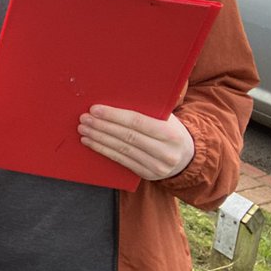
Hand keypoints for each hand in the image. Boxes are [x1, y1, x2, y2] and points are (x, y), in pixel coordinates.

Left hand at [78, 105, 194, 180]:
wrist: (187, 157)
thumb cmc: (170, 130)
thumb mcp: (167, 118)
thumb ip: (148, 110)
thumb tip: (116, 95)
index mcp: (171, 133)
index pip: (137, 122)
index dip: (114, 115)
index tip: (95, 109)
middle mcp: (165, 152)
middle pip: (127, 137)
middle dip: (102, 126)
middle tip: (84, 118)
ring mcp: (156, 166)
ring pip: (122, 150)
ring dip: (99, 138)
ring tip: (83, 129)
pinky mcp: (147, 175)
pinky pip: (121, 161)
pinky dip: (103, 150)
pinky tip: (90, 142)